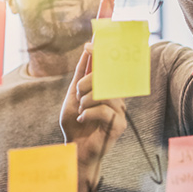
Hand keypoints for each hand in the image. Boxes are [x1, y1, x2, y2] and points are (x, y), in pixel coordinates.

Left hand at [60, 46, 126, 174]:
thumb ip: (80, 76)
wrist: (74, 148)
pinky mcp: (119, 125)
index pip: (108, 69)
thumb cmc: (74, 124)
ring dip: (85, 101)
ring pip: (103, 94)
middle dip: (85, 84)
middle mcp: (116, 98)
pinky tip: (83, 120)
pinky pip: (103, 110)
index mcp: (106, 90)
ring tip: (81, 111)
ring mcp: (120, 111)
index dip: (100, 54)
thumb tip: (86, 51)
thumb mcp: (72, 97)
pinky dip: (88, 113)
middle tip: (78, 95)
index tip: (89, 44)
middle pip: (104, 79)